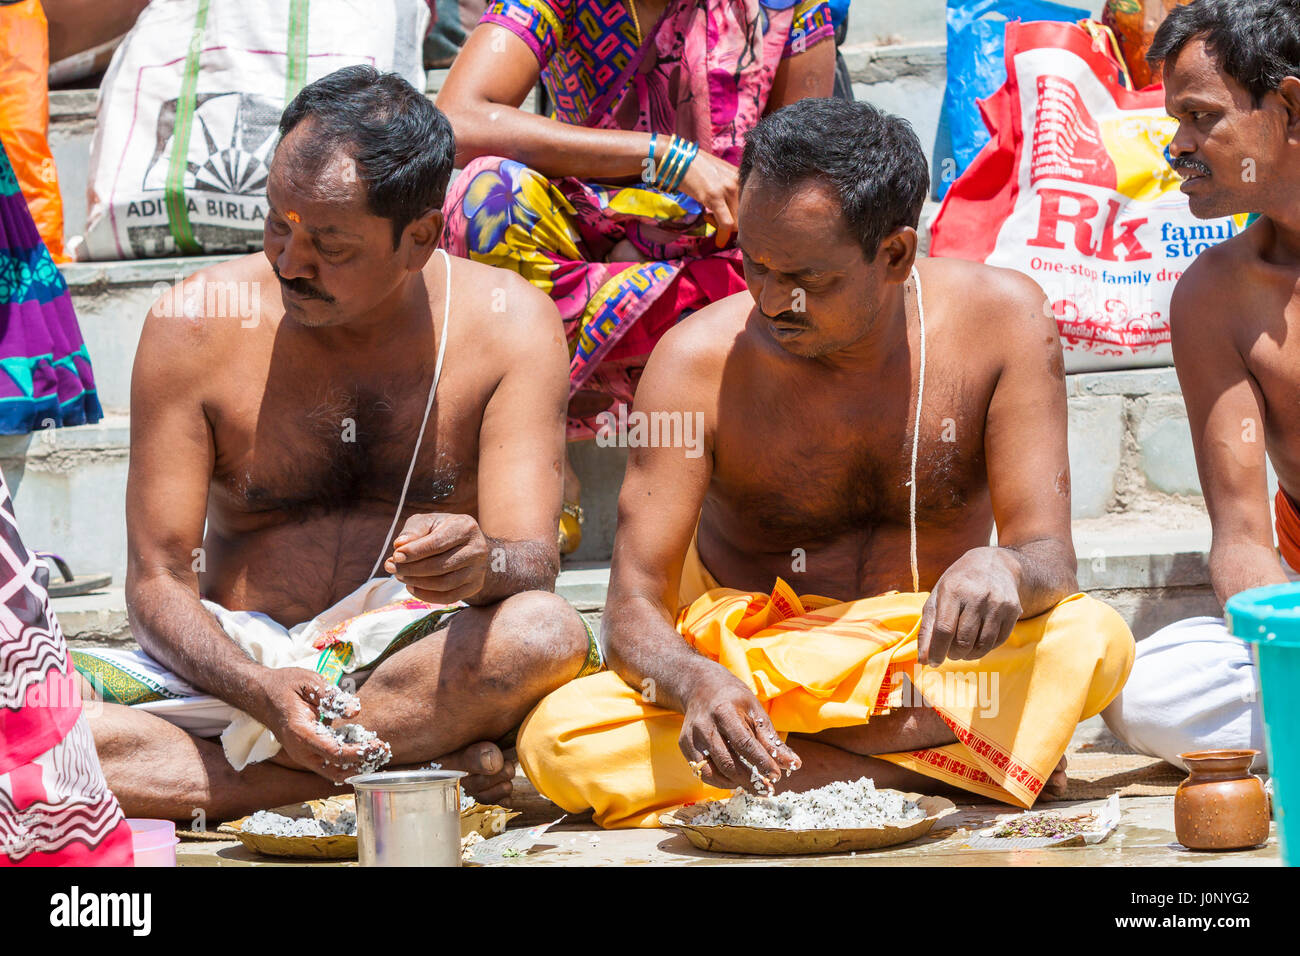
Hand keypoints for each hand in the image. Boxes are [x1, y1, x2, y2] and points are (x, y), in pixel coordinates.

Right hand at [257, 668, 368, 782]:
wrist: (264, 694)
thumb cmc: (286, 685)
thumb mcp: (310, 682)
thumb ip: (332, 696)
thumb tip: (355, 710)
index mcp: (301, 733)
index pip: (333, 753)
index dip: (358, 753)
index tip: (378, 746)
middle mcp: (300, 750)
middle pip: (335, 770)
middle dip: (362, 765)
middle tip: (385, 752)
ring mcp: (302, 755)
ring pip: (332, 772)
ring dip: (356, 767)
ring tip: (379, 753)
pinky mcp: (307, 753)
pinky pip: (328, 765)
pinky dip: (347, 763)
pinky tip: (365, 751)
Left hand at [384, 512, 489, 602]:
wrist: (468, 545)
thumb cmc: (442, 530)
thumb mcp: (428, 522)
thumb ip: (413, 530)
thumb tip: (399, 545)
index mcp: (465, 527)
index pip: (437, 543)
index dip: (414, 552)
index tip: (395, 556)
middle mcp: (477, 549)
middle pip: (440, 565)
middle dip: (412, 569)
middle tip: (392, 568)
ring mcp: (478, 569)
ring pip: (444, 584)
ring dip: (417, 582)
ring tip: (400, 576)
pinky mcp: (475, 585)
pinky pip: (449, 597)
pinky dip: (427, 595)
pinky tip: (412, 587)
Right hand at [676, 151, 739, 248]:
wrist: (678, 157)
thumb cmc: (697, 166)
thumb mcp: (721, 173)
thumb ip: (731, 188)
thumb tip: (735, 209)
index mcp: (743, 176)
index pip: (753, 206)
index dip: (743, 218)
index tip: (731, 219)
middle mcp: (740, 182)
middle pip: (746, 216)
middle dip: (734, 224)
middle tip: (716, 218)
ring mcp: (728, 189)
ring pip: (738, 222)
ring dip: (725, 226)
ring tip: (709, 214)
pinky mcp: (715, 196)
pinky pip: (726, 223)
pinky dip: (722, 232)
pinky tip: (709, 219)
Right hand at [679, 665, 800, 792]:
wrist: (701, 687)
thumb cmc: (733, 699)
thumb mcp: (755, 711)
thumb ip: (771, 740)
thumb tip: (794, 764)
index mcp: (724, 711)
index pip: (744, 743)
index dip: (761, 762)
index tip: (776, 776)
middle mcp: (704, 725)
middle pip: (728, 762)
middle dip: (750, 779)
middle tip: (767, 789)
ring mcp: (691, 737)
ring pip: (713, 772)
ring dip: (736, 783)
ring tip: (753, 785)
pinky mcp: (684, 745)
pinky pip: (703, 772)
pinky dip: (720, 781)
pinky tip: (735, 779)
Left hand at [917, 547, 1022, 666]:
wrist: (995, 565)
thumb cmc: (959, 584)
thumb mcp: (937, 597)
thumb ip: (928, 628)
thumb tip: (923, 659)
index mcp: (953, 589)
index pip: (944, 629)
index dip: (937, 650)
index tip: (932, 662)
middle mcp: (977, 596)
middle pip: (963, 640)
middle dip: (953, 654)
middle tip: (950, 653)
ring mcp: (997, 603)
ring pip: (982, 645)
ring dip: (969, 655)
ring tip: (962, 650)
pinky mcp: (1013, 610)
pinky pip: (998, 641)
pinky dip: (985, 649)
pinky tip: (978, 642)